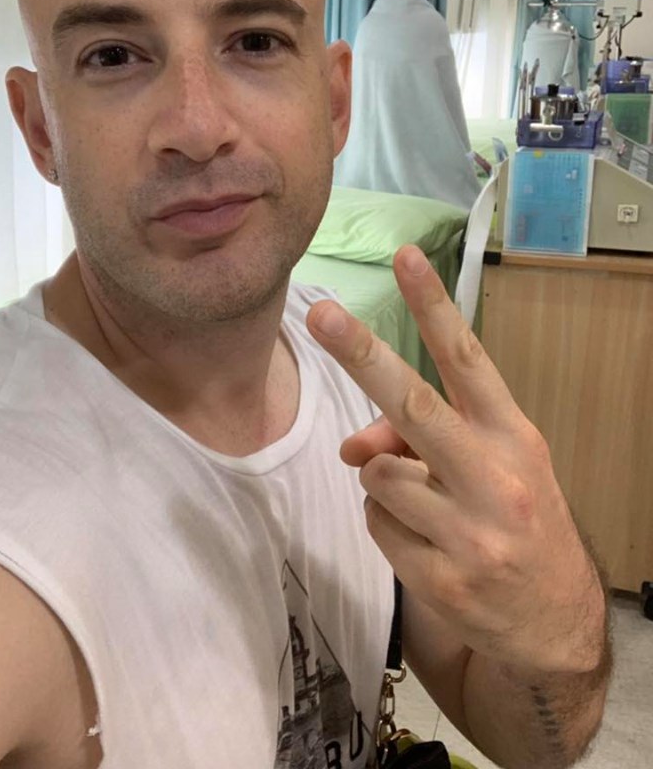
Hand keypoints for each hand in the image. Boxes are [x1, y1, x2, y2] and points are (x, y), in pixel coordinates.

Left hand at [306, 245, 605, 675]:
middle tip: (321, 317)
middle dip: (361, 355)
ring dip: (383, 479)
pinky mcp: (439, 578)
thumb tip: (353, 446)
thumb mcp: (492, 466)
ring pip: (378, 474)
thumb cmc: (519, 519)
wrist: (557, 621)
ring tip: (424, 503)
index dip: (433, 306)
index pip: (468, 359)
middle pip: (412, 405)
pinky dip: (387, 523)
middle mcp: (495, 476)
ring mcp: (468, 532)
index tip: (405, 258)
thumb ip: (423, 438)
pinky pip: (376, 524)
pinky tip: (425, 541)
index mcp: (513, 435)